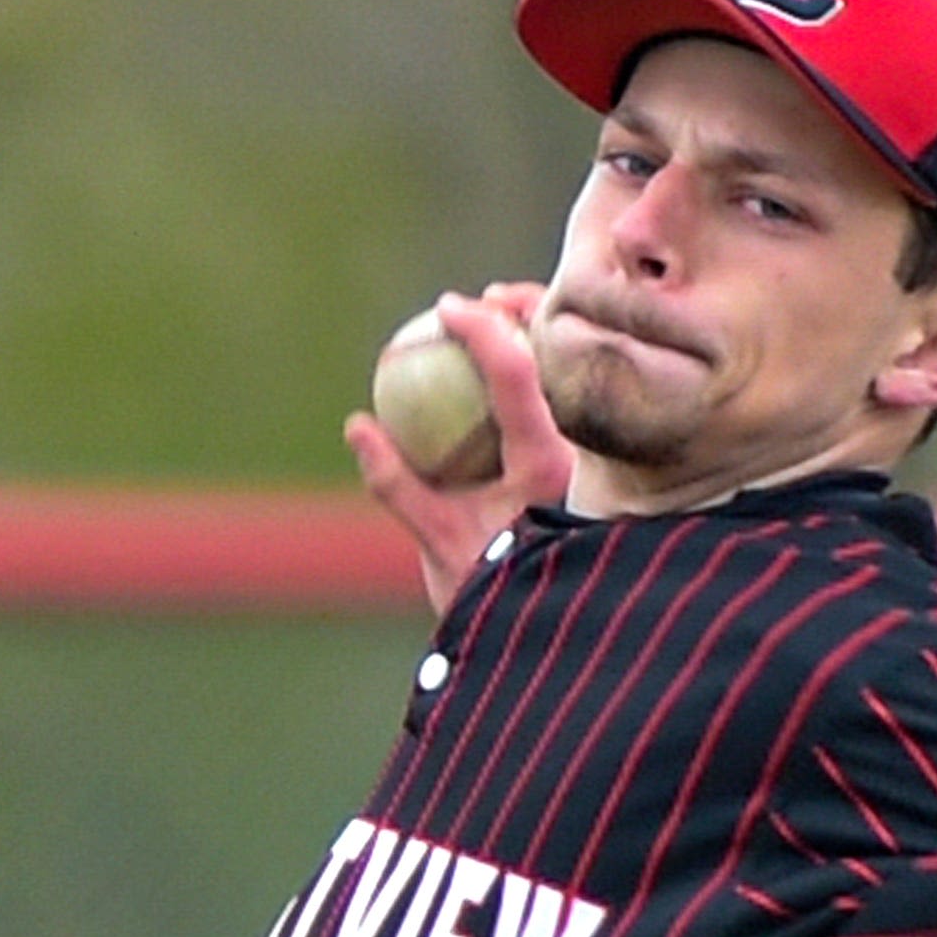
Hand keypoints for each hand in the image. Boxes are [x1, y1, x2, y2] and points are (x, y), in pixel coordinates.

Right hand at [342, 286, 572, 619]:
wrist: (548, 637)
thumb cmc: (492, 598)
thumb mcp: (437, 545)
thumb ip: (396, 485)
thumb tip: (357, 426)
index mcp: (543, 465)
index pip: (517, 373)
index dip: (482, 328)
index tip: (448, 307)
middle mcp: (572, 453)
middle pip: (552, 356)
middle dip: (518, 312)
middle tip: (477, 300)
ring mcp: (580, 458)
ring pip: (558, 375)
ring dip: (524, 342)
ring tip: (490, 320)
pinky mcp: (578, 468)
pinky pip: (550, 405)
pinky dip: (523, 381)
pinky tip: (493, 374)